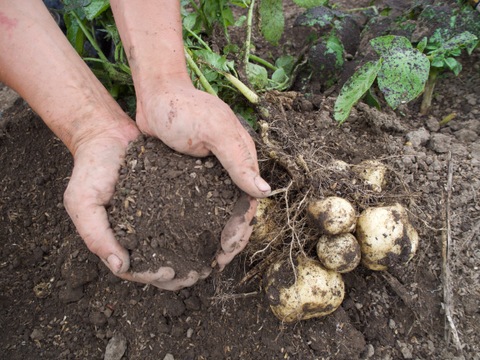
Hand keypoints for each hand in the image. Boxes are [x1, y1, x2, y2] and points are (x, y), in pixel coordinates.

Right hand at [63, 125, 209, 289]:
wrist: (108, 134)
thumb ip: (96, 234)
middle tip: (198, 274)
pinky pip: (189, 214)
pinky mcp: (174, 196)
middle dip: (181, 273)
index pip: (138, 267)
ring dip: (195, 255)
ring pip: (179, 243)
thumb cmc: (91, 168)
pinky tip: (215, 230)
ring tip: (210, 260)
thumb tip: (120, 267)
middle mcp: (142, 230)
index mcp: (121, 237)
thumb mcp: (83, 202)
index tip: (170, 274)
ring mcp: (159, 214)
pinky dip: (201, 226)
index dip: (154, 275)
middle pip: (163, 260)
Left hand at [135, 80, 267, 269]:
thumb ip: (238, 159)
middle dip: (229, 238)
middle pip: (234, 210)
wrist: (156, 94)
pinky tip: (184, 239)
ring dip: (212, 235)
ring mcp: (208, 174)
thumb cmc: (185, 108)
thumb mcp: (215, 131)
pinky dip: (196, 222)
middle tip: (214, 262)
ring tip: (202, 258)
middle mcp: (228, 170)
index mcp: (241, 159)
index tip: (228, 249)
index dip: (241, 227)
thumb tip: (264, 193)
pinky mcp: (187, 176)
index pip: (249, 201)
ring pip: (216, 211)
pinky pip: (196, 204)